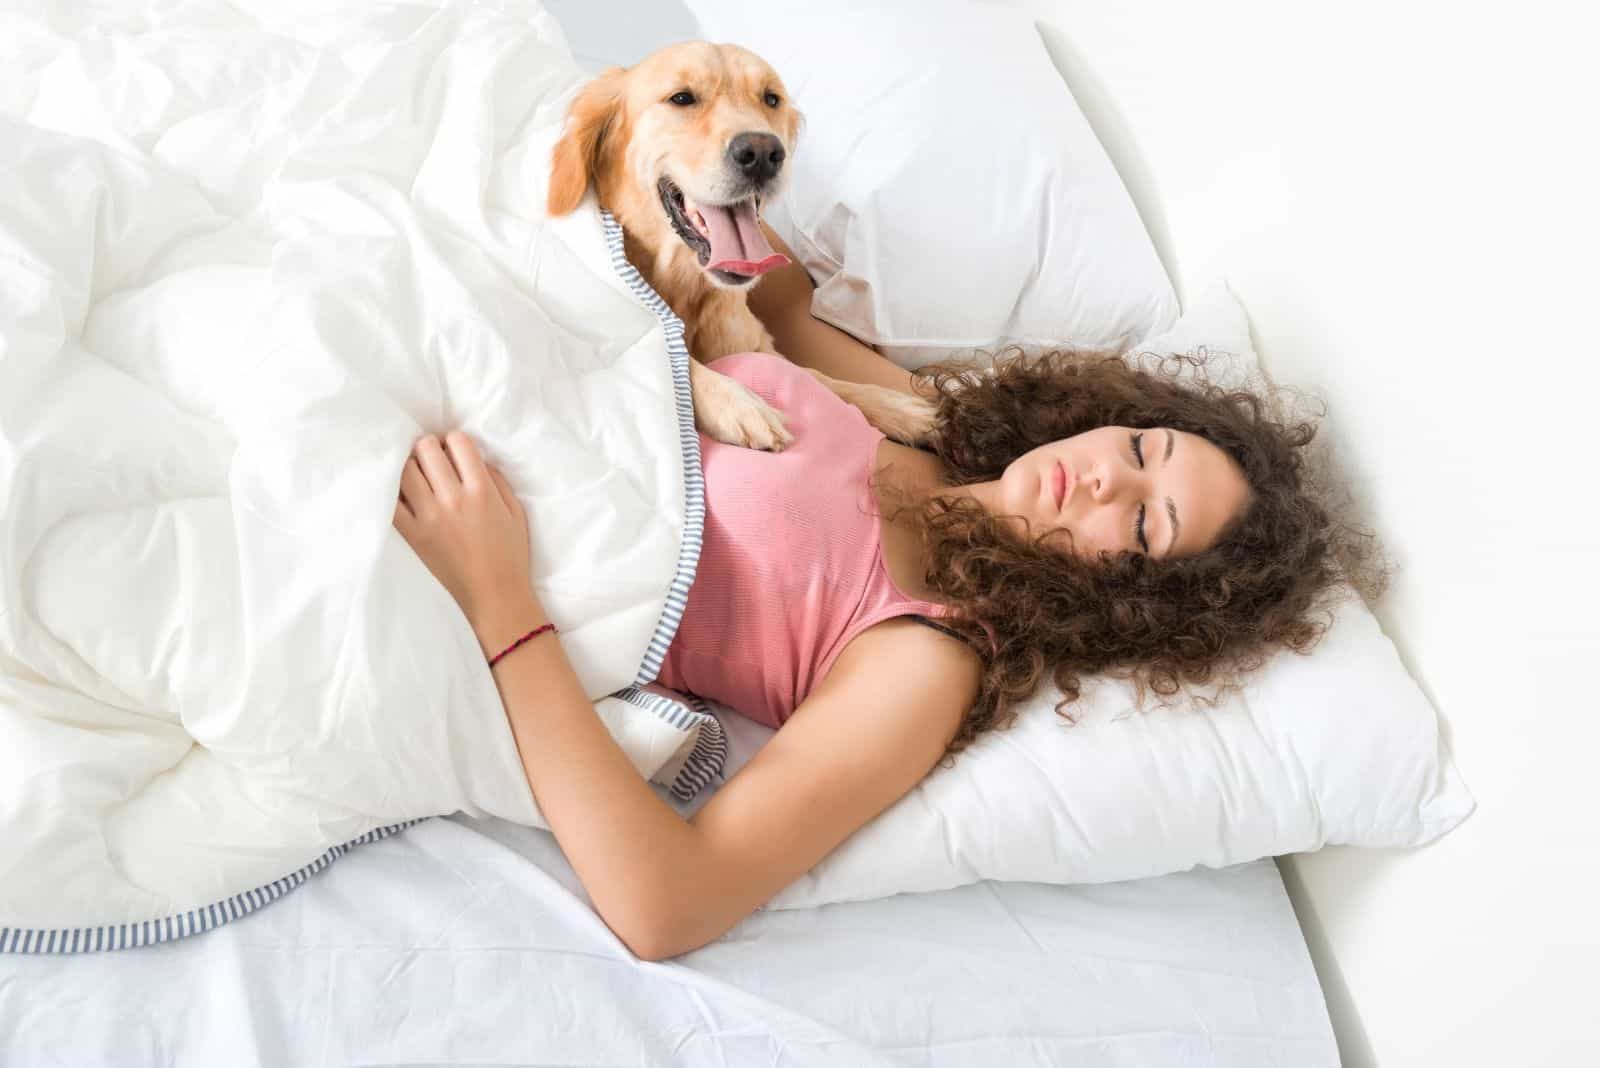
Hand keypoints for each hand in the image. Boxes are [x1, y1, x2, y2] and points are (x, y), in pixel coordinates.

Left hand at [393, 431, 544, 654]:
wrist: (494, 596)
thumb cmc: (510, 554)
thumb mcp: (515, 511)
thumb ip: (497, 479)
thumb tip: (475, 457)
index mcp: (482, 491)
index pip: (458, 442)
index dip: (456, 442)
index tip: (456, 452)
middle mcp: (453, 499)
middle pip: (426, 450)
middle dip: (430, 447)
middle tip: (434, 459)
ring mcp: (429, 517)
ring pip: (405, 470)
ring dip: (411, 466)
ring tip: (419, 475)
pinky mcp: (413, 535)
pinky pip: (391, 503)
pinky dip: (393, 492)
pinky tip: (403, 493)